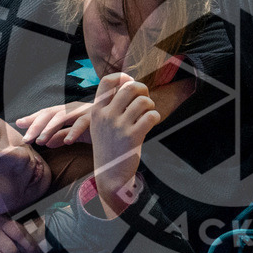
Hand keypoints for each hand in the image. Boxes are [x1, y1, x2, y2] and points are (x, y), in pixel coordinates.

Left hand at [16, 102, 93, 146]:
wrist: (124, 118)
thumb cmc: (99, 127)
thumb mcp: (77, 133)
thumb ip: (62, 136)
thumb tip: (46, 143)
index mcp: (68, 111)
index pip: (46, 113)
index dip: (33, 118)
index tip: (18, 125)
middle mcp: (74, 108)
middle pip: (51, 113)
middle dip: (37, 125)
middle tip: (27, 138)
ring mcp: (84, 111)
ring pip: (64, 117)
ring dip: (51, 128)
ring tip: (41, 140)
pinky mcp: (96, 117)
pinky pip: (83, 124)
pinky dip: (74, 132)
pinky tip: (66, 142)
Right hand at [90, 73, 160, 214]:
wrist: (110, 175)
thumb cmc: (109, 146)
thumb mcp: (100, 125)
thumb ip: (109, 105)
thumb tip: (128, 81)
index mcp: (97, 111)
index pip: (107, 81)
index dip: (122, 77)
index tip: (129, 82)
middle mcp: (106, 116)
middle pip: (129, 87)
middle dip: (142, 90)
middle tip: (144, 99)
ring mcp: (119, 126)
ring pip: (142, 101)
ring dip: (150, 105)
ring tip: (148, 113)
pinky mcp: (133, 136)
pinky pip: (151, 116)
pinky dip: (155, 116)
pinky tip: (152, 122)